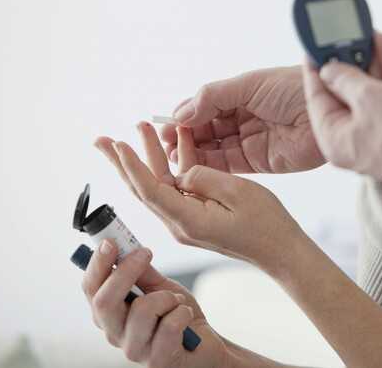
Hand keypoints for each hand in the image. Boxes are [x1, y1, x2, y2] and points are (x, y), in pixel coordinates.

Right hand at [81, 240, 228, 367]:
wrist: (206, 347)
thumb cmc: (180, 317)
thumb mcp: (161, 289)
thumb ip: (143, 273)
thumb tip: (127, 246)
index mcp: (112, 314)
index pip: (91, 289)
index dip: (98, 264)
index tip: (111, 241)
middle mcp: (116, 334)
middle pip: (103, 302)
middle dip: (124, 272)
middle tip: (145, 253)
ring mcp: (134, 350)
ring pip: (142, 310)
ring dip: (166, 297)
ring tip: (176, 301)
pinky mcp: (157, 361)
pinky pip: (169, 325)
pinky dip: (182, 312)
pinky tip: (186, 317)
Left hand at [94, 122, 305, 272]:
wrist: (280, 250)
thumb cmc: (266, 224)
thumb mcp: (238, 192)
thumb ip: (205, 177)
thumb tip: (181, 171)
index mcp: (188, 219)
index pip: (150, 189)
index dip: (132, 165)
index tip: (117, 144)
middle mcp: (180, 223)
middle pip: (144, 188)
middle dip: (122, 162)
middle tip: (101, 140)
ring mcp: (187, 221)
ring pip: (159, 185)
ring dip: (149, 157)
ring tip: (139, 130)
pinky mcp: (196, 217)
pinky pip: (178, 188)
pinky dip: (173, 165)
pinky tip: (173, 145)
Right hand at [161, 67, 324, 173]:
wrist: (328, 107)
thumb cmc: (293, 86)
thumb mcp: (249, 84)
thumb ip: (213, 97)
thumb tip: (180, 113)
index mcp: (239, 95)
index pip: (203, 108)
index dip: (183, 118)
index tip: (162, 125)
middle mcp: (242, 119)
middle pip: (205, 131)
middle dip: (183, 138)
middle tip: (163, 145)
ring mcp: (250, 141)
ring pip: (213, 150)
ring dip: (192, 154)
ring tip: (172, 156)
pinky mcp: (260, 161)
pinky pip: (229, 166)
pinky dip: (209, 167)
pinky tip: (192, 167)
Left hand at [302, 32, 381, 183]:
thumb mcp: (367, 98)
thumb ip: (346, 80)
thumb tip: (329, 71)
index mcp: (335, 139)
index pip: (318, 99)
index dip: (315, 70)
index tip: (312, 47)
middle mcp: (354, 140)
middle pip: (344, 94)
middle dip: (348, 62)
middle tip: (343, 36)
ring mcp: (379, 135)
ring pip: (369, 92)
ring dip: (370, 62)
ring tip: (366, 33)